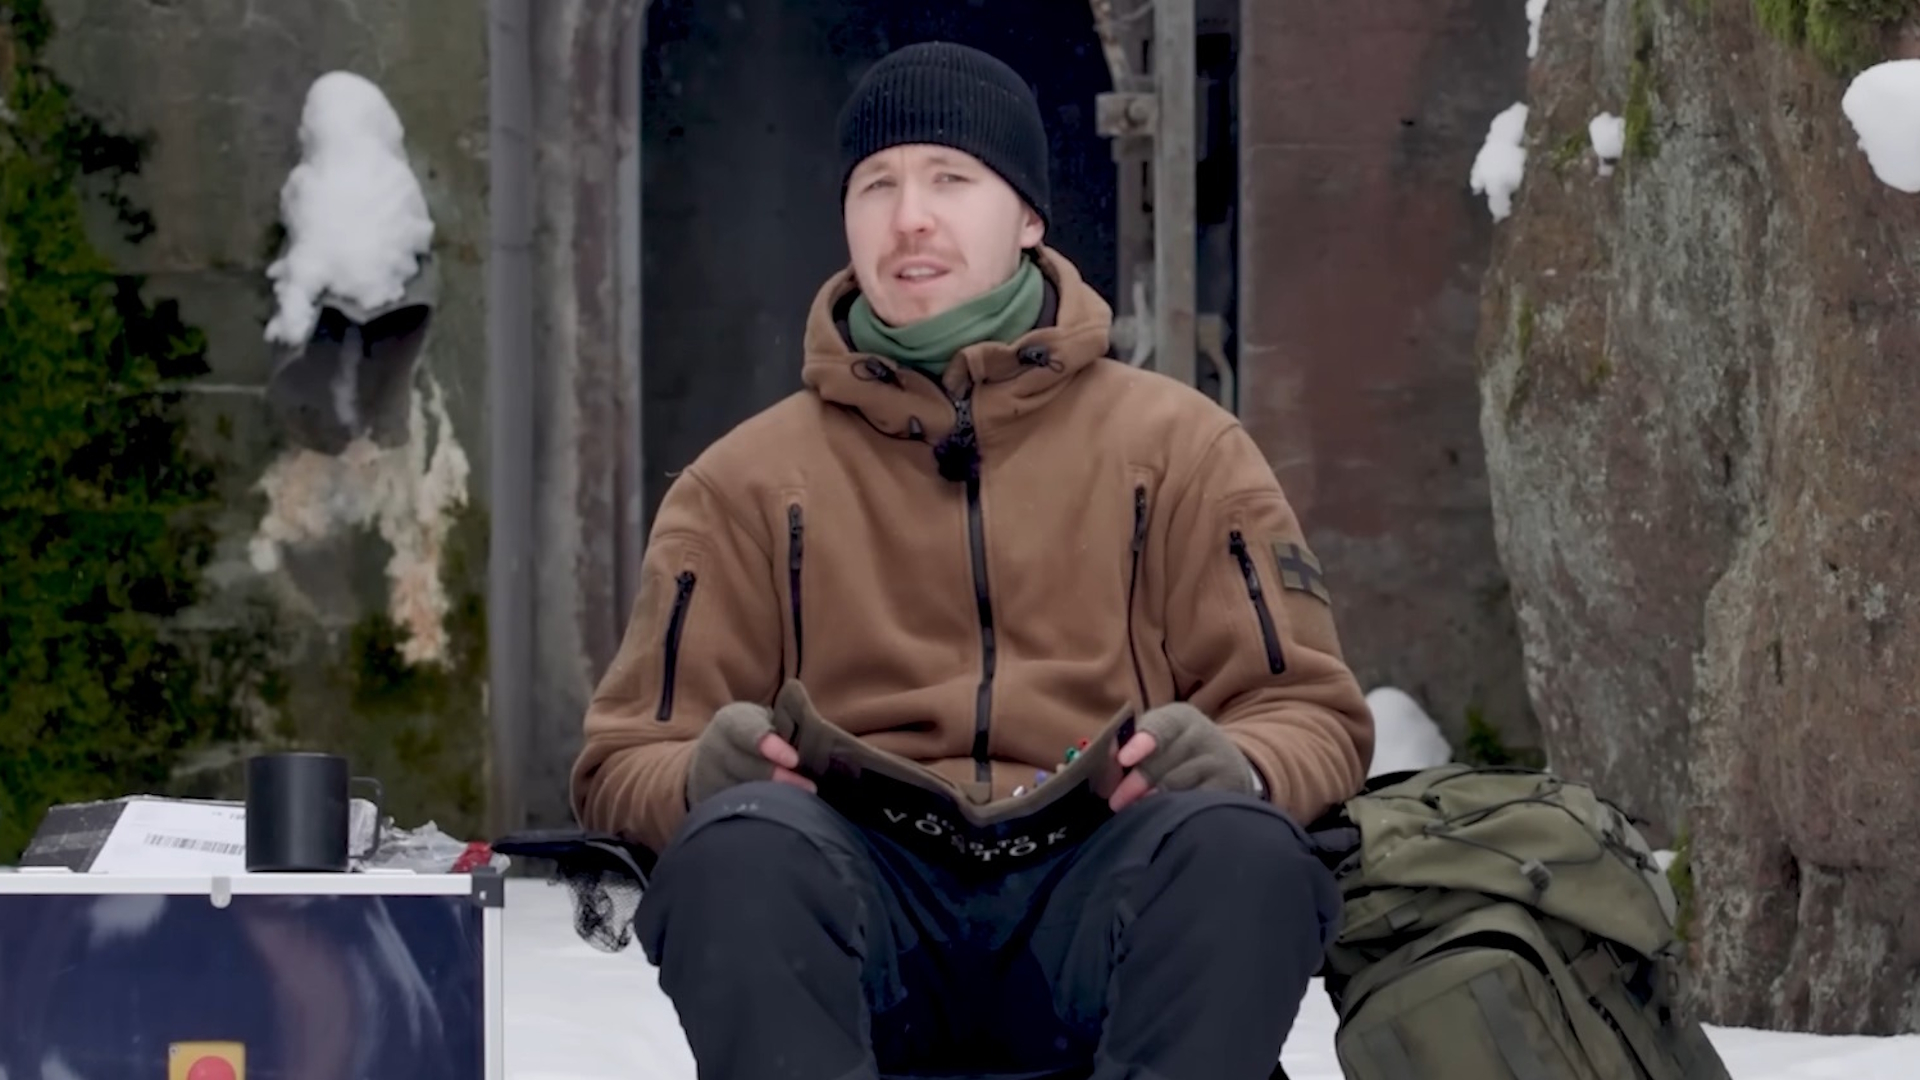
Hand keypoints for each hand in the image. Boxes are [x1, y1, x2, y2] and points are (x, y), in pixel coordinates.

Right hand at [687, 702, 816, 805]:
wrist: (708, 757)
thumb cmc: (749, 735)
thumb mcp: (760, 720)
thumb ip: (783, 724)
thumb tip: (817, 739)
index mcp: (731, 722)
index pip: (750, 733)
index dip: (772, 747)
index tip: (794, 760)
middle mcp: (714, 748)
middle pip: (747, 768)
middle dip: (781, 780)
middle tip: (810, 788)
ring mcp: (708, 778)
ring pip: (742, 794)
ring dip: (774, 800)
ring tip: (802, 803)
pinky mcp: (707, 802)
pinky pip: (734, 812)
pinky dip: (759, 815)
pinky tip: (779, 816)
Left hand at [1108, 703, 1258, 812]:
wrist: (1225, 762)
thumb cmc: (1177, 750)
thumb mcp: (1158, 736)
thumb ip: (1130, 743)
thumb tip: (1108, 759)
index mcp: (1180, 717)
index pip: (1160, 727)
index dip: (1140, 743)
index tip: (1124, 760)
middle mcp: (1203, 735)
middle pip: (1164, 762)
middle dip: (1135, 783)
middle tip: (1115, 801)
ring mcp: (1218, 762)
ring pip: (1178, 786)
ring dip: (1152, 801)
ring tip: (1134, 811)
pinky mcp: (1229, 788)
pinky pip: (1196, 803)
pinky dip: (1176, 811)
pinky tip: (1163, 818)